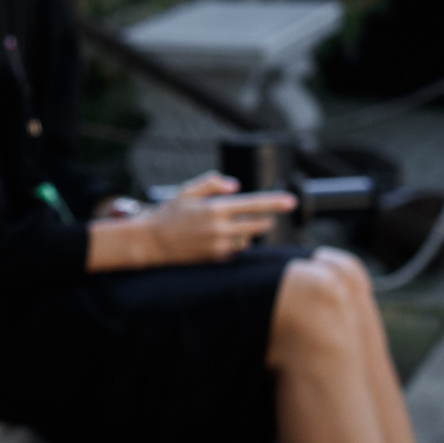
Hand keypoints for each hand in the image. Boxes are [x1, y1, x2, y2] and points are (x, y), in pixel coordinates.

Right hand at [141, 173, 296, 264]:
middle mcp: (220, 228)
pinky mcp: (216, 259)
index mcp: (215, 208)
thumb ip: (212, 184)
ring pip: (247, 239)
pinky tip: (216, 239)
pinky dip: (233, 244)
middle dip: (263, 220)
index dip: (275, 202)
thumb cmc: (169, 213)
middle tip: (261, 216)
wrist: (152, 242)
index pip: (253, 204)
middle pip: (257, 225)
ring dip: (246, 233)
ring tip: (227, 227)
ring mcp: (219, 246)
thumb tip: (236, 186)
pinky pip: (235, 250)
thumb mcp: (187, 191)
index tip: (291, 201)